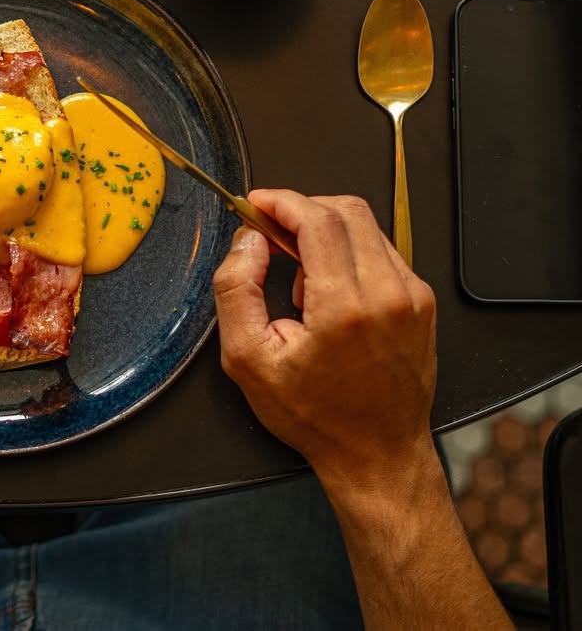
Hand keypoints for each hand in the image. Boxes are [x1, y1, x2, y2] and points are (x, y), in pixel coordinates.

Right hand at [213, 190, 436, 494]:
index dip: (282, 201)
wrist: (378, 456)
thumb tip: (248, 241)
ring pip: (367, 227)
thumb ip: (236, 289)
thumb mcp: (249, 360)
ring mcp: (412, 297)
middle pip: (347, 210)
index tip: (259, 204)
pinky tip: (331, 291)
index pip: (317, 219)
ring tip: (303, 279)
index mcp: (345, 307)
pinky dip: (350, 253)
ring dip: (327, 232)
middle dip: (303, 209)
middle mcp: (388, 294)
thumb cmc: (315, 416)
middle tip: (274, 233)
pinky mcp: (422, 302)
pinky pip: (382, 251)